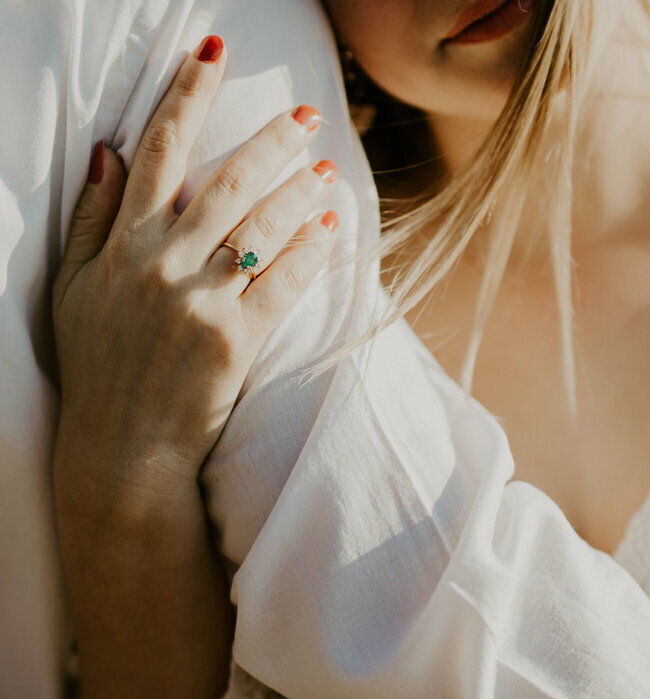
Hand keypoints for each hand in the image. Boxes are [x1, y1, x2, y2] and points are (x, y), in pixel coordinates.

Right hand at [53, 34, 338, 524]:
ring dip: (299, 189)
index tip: (212, 55)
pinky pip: (283, 283)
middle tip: (303, 115)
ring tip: (326, 168)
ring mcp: (202, 303)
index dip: (187, 95)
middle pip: (227, 182)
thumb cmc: (98, 368)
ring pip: (262, 227)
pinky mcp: (238, 341)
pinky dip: (310, 251)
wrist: (124, 448)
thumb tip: (108, 153)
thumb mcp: (73, 290)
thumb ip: (91, 220)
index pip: (158, 151)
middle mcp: (163, 265)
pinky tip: (331, 226)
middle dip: (269, 140)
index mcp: (123, 246)